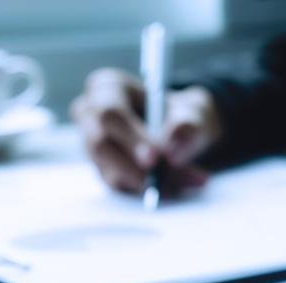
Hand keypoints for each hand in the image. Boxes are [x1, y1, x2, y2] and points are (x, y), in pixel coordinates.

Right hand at [70, 68, 222, 194]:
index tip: (156, 158)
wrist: (183, 134)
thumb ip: (188, 125)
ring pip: (111, 172)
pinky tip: (177, 187)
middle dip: (135, 167)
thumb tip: (173, 150)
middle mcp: (91, 115)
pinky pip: (122, 188)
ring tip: (188, 180)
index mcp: (107, 87)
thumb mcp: (194, 112)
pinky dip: (150, 191)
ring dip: (150, 183)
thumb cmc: (181, 115)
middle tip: (165, 181)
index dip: (131, 137)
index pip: (110, 113)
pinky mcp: (103, 171)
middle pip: (101, 145)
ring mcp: (92, 146)